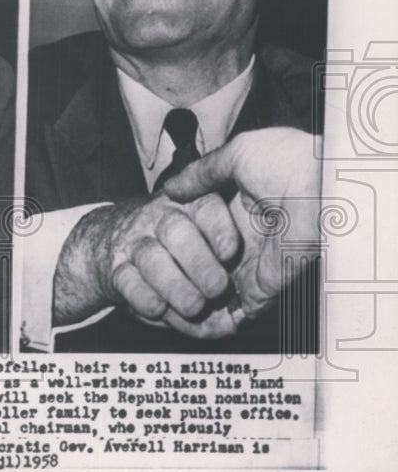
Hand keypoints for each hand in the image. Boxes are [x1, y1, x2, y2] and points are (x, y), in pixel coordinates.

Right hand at [53, 192, 239, 335]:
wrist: (120, 248)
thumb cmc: (182, 254)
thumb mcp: (207, 249)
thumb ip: (227, 275)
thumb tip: (242, 315)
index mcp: (190, 206)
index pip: (205, 207)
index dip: (219, 229)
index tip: (230, 254)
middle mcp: (159, 217)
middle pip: (175, 230)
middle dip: (198, 262)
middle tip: (216, 289)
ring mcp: (134, 241)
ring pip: (150, 257)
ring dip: (174, 285)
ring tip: (193, 307)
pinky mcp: (115, 268)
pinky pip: (127, 281)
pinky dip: (144, 298)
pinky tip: (160, 310)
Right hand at [164, 127, 322, 320]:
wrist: (323, 192)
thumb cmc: (287, 164)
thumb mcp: (238, 154)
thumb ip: (202, 174)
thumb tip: (170, 189)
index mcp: (240, 203)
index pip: (199, 225)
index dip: (175, 231)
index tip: (153, 234)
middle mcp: (245, 237)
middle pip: (201, 258)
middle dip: (177, 265)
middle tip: (149, 266)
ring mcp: (253, 265)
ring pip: (211, 288)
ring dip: (187, 293)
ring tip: (157, 294)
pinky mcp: (261, 289)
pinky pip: (231, 311)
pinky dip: (207, 318)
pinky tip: (176, 313)